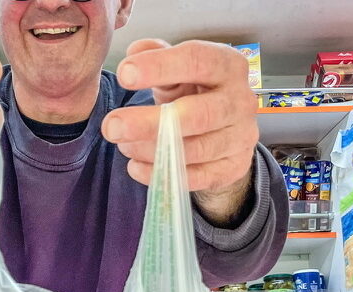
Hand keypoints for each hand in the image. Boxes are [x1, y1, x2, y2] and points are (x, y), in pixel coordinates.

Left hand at [101, 40, 258, 197]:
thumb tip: (135, 51)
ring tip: (123, 145)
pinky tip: (135, 167)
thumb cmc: (196, 93)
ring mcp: (240, 137)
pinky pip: (195, 178)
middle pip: (196, 115)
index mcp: (228, 65)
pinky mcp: (232, 167)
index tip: (124, 75)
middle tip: (112, 127)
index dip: (159, 67)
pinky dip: (160, 175)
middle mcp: (240, 101)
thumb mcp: (178, 71)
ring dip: (150, 151)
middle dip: (148, 123)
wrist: (225, 131)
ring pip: (193, 150)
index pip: (196, 61)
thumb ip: (157, 56)